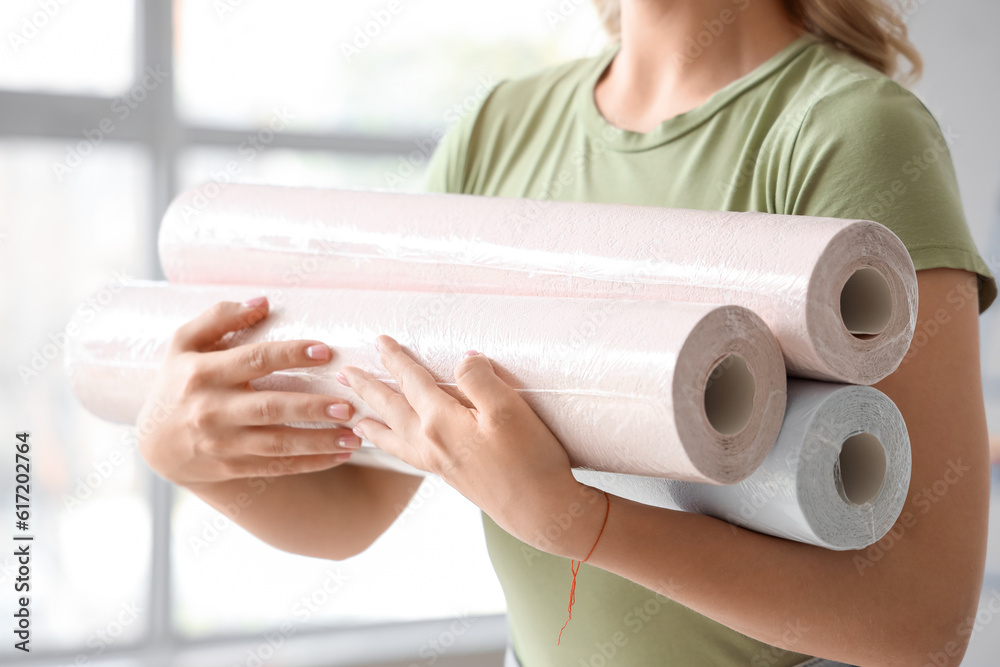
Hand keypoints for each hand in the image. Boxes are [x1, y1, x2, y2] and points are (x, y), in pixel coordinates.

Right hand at [136, 297, 359, 486]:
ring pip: (276, 444)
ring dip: (319, 441)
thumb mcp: (185, 343)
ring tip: (355, 435)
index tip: (325, 351)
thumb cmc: (178, 380)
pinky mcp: (230, 468)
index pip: (253, 360)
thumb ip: (220, 317)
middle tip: (349, 405)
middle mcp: (210, 409)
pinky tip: (340, 454)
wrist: (154, 441)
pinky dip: (310, 463)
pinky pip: (276, 467)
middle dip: (311, 407)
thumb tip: (263, 303)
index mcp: (202, 373)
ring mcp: (220, 443)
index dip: (289, 355)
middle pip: (269, 407)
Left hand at [338, 334, 606, 558]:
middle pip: (391, 408)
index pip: (411, 381)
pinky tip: (397, 446)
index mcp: (440, 421)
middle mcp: (430, 443)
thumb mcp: (508, 409)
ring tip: (354, 418)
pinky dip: (391, 446)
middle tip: (344, 374)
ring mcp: (438, 462)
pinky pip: (406, 454)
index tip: (379, 340)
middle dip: (368, 389)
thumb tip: (462, 360)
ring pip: (394, 437)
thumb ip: (479, 379)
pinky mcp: (450, 476)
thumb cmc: (529, 461)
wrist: (539, 512)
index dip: (395, 359)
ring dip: (372, 422)